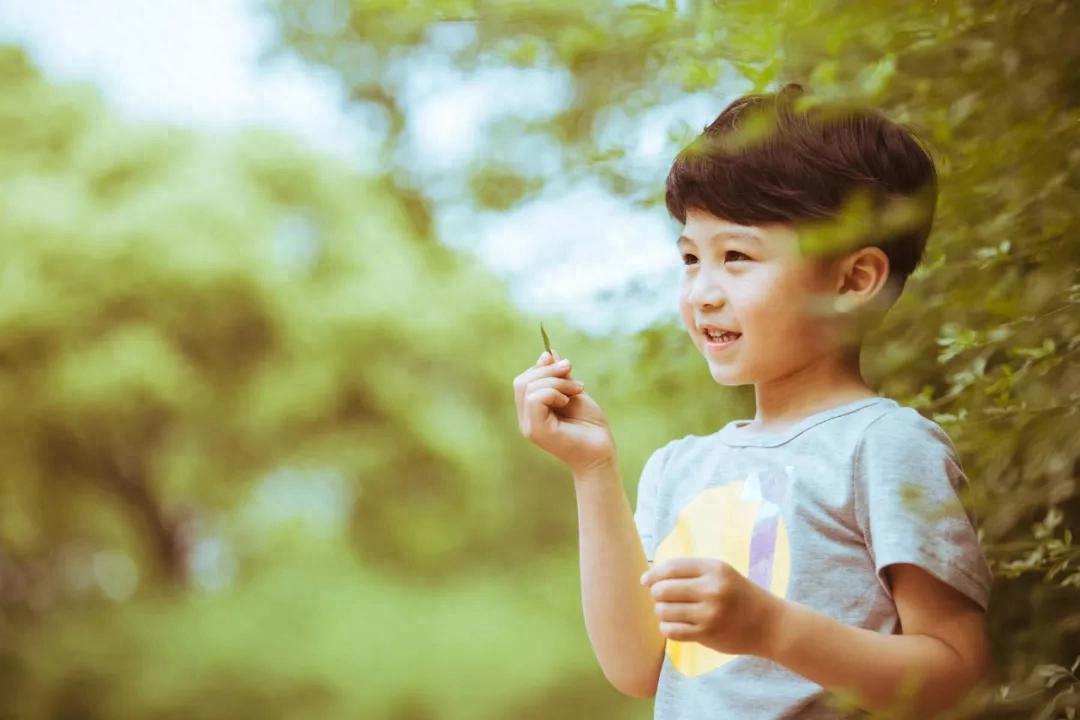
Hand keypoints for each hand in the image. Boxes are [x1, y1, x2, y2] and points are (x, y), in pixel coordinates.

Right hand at [513, 349, 616, 474]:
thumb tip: (547, 353)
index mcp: (532, 411)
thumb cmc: (590, 427)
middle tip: (572, 374)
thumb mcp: (574, 393)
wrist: (602, 452)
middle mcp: (526, 419)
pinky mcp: (536, 431)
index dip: (542, 367)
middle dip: (548, 371)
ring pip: (529, 388)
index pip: (524, 381)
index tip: (566, 365)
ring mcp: (529, 426)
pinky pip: (535, 399)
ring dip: (557, 382)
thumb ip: (559, 376)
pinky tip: (567, 401)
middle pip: (522, 381)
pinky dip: (553, 392)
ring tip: (577, 390)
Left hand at [640, 557, 784, 658]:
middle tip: (662, 598)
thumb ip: (689, 572)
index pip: (671, 567)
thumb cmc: (738, 595)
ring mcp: (709, 613)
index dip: (653, 573)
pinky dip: (668, 628)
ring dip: (662, 612)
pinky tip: (675, 625)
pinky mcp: (707, 634)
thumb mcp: (720, 574)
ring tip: (671, 612)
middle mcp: (711, 589)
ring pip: (664, 611)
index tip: (645, 580)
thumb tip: (649, 578)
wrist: (768, 623)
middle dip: (657, 594)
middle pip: (663, 589)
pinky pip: (671, 631)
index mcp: (714, 568)